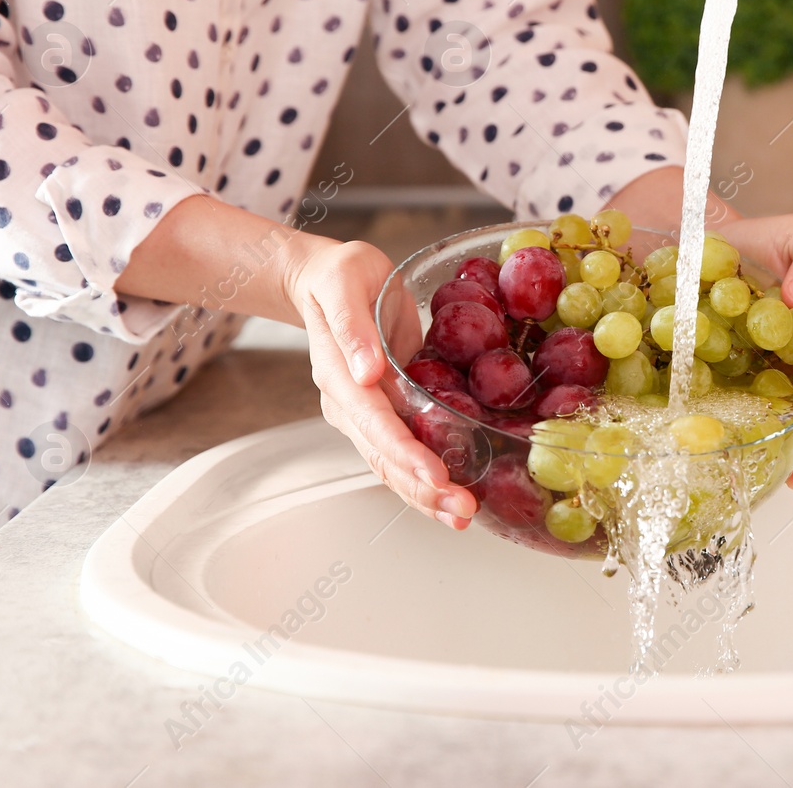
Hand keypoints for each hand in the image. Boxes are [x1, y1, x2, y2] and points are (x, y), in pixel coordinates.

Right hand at [282, 237, 478, 528]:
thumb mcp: (346, 281)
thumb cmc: (341, 275)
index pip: (374, 423)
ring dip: (426, 496)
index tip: (435, 475)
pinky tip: (454, 496)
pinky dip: (426, 479)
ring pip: (392, 466)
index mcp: (339, 376)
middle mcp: (350, 405)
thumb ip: (352, 325)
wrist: (329, 281)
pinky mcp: (386, 412)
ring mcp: (366, 414)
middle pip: (384, 458)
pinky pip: (404, 453)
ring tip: (463, 516)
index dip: (405, 452)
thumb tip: (367, 370)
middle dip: (423, 489)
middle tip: (463, 510)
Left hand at [604, 168, 792, 489]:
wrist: (703, 238)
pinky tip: (724, 450)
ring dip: (780, 450)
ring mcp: (755, 372)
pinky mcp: (718, 375)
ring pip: (774, 419)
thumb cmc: (758, 240)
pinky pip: (730, 409)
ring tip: (777, 476)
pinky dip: (734, 433)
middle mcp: (789, 360)